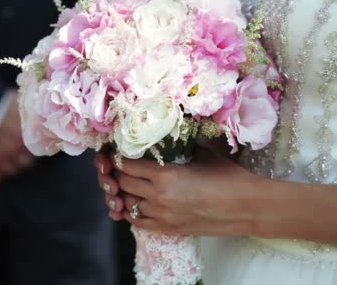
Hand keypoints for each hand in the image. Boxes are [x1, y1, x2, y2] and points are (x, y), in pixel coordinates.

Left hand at [95, 149, 262, 235]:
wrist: (248, 207)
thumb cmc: (228, 177)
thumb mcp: (201, 154)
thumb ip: (179, 147)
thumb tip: (168, 135)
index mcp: (164, 175)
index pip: (126, 165)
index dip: (118, 157)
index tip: (117, 152)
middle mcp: (158, 196)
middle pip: (122, 183)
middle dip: (116, 174)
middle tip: (117, 167)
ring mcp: (162, 216)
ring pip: (126, 204)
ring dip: (123, 193)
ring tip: (125, 185)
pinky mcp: (168, 230)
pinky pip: (137, 222)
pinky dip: (130, 213)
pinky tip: (131, 204)